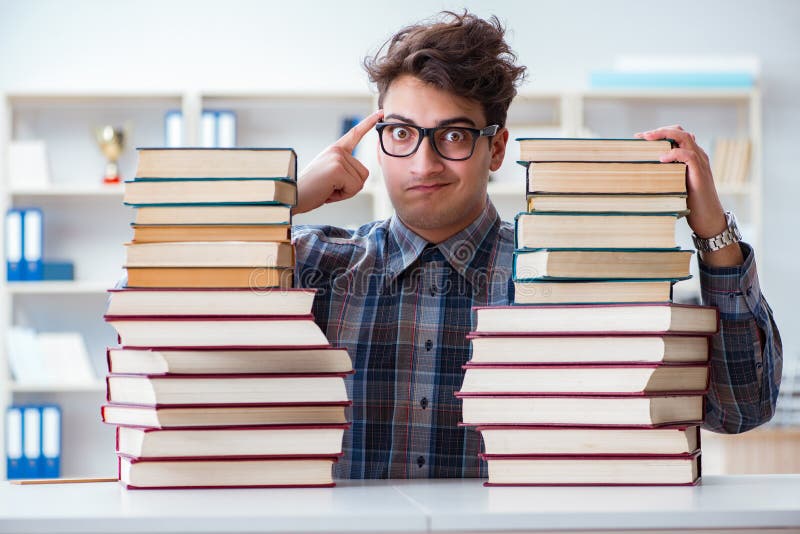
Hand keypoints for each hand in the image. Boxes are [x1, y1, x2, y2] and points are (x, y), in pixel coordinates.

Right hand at [293, 110, 383, 214]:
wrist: (291, 196)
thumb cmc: (311, 190)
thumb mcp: (330, 175)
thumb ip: (344, 170)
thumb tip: (361, 175)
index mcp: (335, 150)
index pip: (355, 133)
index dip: (369, 123)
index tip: (382, 112)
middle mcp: (337, 150)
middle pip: (363, 173)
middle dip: (349, 187)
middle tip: (329, 187)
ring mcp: (337, 158)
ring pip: (359, 182)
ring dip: (345, 191)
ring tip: (327, 188)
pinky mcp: (337, 169)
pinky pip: (354, 188)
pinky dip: (342, 195)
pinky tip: (327, 191)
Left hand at [635, 125, 742, 265]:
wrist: (708, 218)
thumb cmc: (691, 204)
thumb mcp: (675, 184)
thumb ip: (666, 174)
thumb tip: (644, 173)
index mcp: (692, 156)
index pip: (677, 135)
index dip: (660, 133)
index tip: (640, 137)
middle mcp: (698, 155)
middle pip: (680, 132)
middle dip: (659, 131)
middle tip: (641, 136)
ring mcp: (700, 163)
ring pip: (685, 138)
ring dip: (664, 136)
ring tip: (648, 139)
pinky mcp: (700, 172)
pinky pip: (689, 155)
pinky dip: (674, 154)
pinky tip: (661, 159)